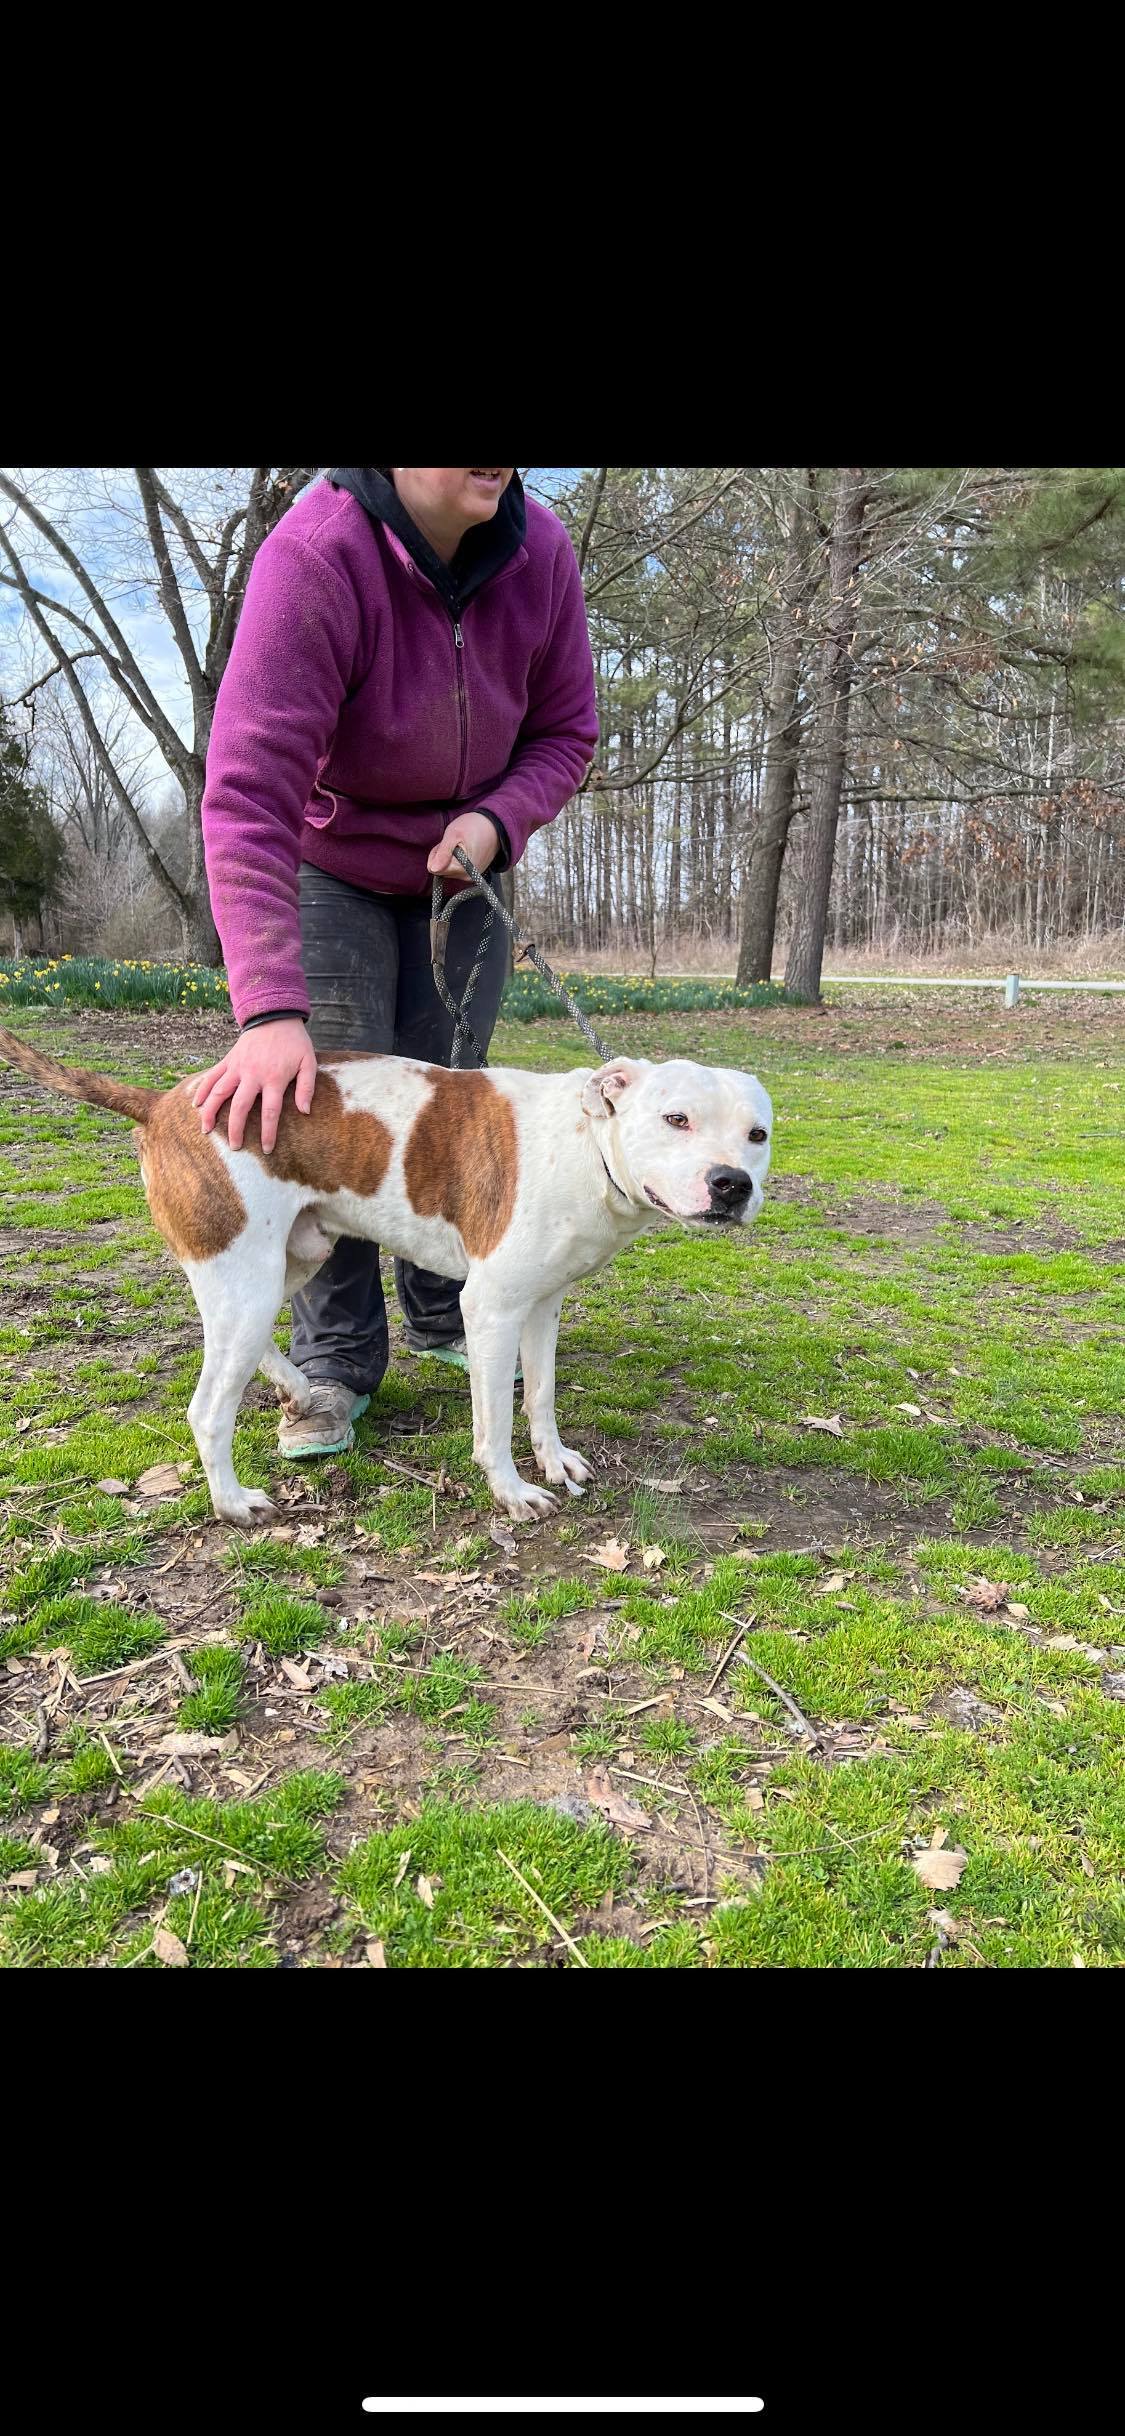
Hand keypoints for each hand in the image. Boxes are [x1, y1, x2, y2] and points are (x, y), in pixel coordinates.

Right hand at [191, 1019, 316, 1153]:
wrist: (274, 1015)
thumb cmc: (294, 1042)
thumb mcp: (309, 1062)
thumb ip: (307, 1087)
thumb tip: (305, 1111)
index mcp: (274, 1078)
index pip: (270, 1112)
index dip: (268, 1133)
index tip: (266, 1150)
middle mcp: (252, 1075)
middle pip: (240, 1107)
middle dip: (235, 1129)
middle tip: (234, 1147)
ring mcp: (237, 1067)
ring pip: (219, 1092)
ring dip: (210, 1112)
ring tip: (205, 1130)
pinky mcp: (228, 1060)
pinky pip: (212, 1076)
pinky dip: (202, 1090)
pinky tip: (195, 1104)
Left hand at [427, 810, 499, 879]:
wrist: (496, 826)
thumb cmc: (475, 826)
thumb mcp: (454, 834)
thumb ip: (443, 853)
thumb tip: (432, 869)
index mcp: (461, 869)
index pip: (435, 869)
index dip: (437, 854)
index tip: (446, 843)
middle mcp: (467, 876)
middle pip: (442, 870)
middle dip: (443, 855)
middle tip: (454, 842)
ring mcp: (471, 875)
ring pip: (448, 869)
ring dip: (450, 856)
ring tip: (461, 844)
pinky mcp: (474, 873)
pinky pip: (457, 868)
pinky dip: (457, 858)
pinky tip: (466, 848)